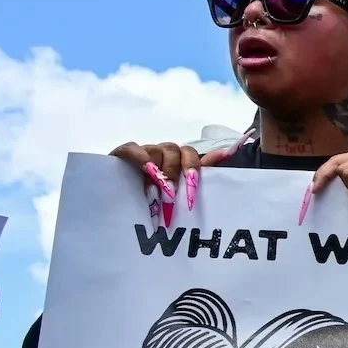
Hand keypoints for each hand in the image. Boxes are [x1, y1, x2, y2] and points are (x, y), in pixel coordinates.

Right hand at [111, 141, 231, 225]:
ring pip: (156, 150)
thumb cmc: (156, 196)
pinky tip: (145, 170)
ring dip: (158, 170)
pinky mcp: (123, 153)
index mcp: (178, 160)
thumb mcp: (180, 189)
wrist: (121, 198)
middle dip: (174, 173)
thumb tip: (225, 154)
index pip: (190, 155)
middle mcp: (162, 152)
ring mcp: (144, 151)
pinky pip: (133, 148)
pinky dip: (140, 158)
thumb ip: (203, 172)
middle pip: (174, 151)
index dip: (192, 168)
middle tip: (171, 194)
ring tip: (155, 190)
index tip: (192, 187)